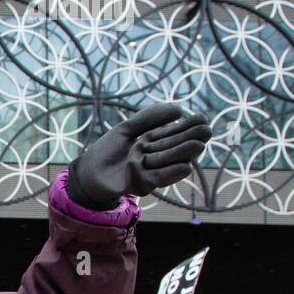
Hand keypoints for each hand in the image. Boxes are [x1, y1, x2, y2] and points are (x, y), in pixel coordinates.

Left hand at [67, 103, 212, 209]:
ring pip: (170, 163)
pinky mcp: (138, 184)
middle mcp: (156, 158)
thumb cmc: (107, 150)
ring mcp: (148, 172)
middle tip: (206, 131)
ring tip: (197, 146)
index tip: (203, 119)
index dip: (190, 127)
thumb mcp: (128, 128)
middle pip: (177, 148)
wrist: (87, 171)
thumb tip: (179, 109)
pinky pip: (157, 179)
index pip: (177, 134)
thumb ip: (150, 117)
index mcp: (155, 144)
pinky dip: (171, 174)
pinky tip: (186, 167)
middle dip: (191, 140)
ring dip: (183, 155)